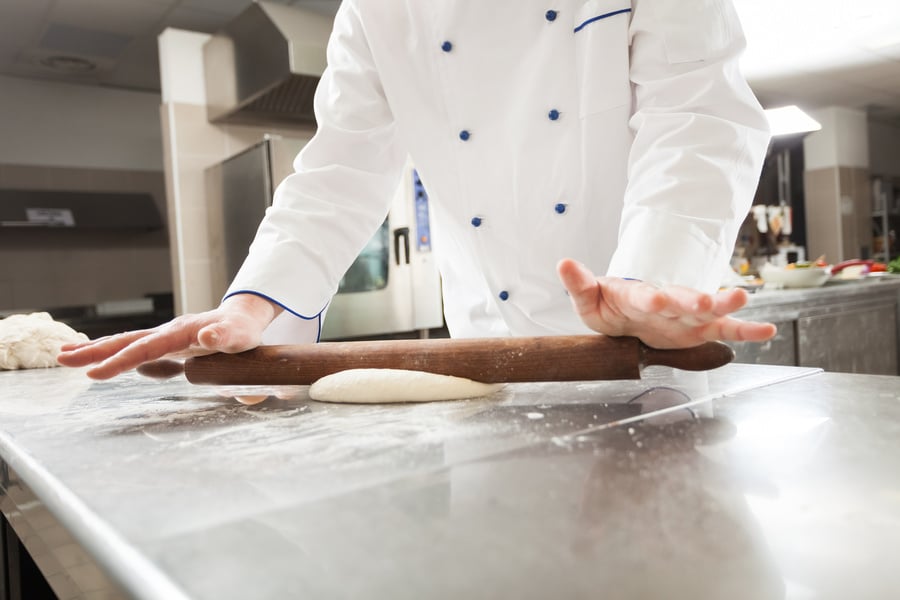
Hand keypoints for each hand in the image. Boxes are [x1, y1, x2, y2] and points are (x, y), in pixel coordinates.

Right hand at [57, 294, 279, 379]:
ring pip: (125, 343)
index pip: (145, 349)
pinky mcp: (166, 344)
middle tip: (63, 359)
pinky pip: (134, 348)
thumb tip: (207, 337)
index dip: (120, 361)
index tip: (95, 373)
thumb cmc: (243, 331)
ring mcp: (165, 337)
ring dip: (96, 350)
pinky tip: (95, 360)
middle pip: (126, 341)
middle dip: (94, 351)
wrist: (243, 320)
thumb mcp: (241, 335)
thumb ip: (226, 337)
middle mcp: (168, 332)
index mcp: (181, 333)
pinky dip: (112, 352)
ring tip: (64, 357)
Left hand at [557, 258, 775, 348]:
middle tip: (706, 301)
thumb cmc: (610, 306)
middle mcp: (666, 303)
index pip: (644, 295)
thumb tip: (562, 263)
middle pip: (681, 300)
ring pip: (706, 311)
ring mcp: (684, 315)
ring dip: (722, 306)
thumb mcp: (589, 299)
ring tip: (740, 300)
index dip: (650, 298)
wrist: (628, 314)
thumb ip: (579, 284)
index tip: (657, 299)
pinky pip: (724, 329)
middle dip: (692, 301)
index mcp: (637, 295)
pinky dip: (745, 331)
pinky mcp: (698, 329)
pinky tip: (766, 329)